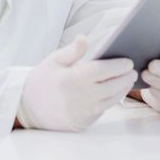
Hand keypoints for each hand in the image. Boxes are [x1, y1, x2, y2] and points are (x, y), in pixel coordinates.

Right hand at [18, 35, 136, 131]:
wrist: (26, 110)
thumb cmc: (40, 83)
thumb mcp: (52, 62)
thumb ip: (72, 51)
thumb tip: (84, 38)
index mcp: (74, 79)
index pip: (104, 70)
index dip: (119, 65)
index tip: (128, 61)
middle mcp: (82, 97)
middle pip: (113, 86)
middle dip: (126, 77)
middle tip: (132, 70)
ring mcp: (84, 111)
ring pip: (112, 99)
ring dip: (123, 89)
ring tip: (127, 80)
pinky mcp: (85, 121)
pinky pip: (104, 109)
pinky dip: (112, 99)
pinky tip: (115, 91)